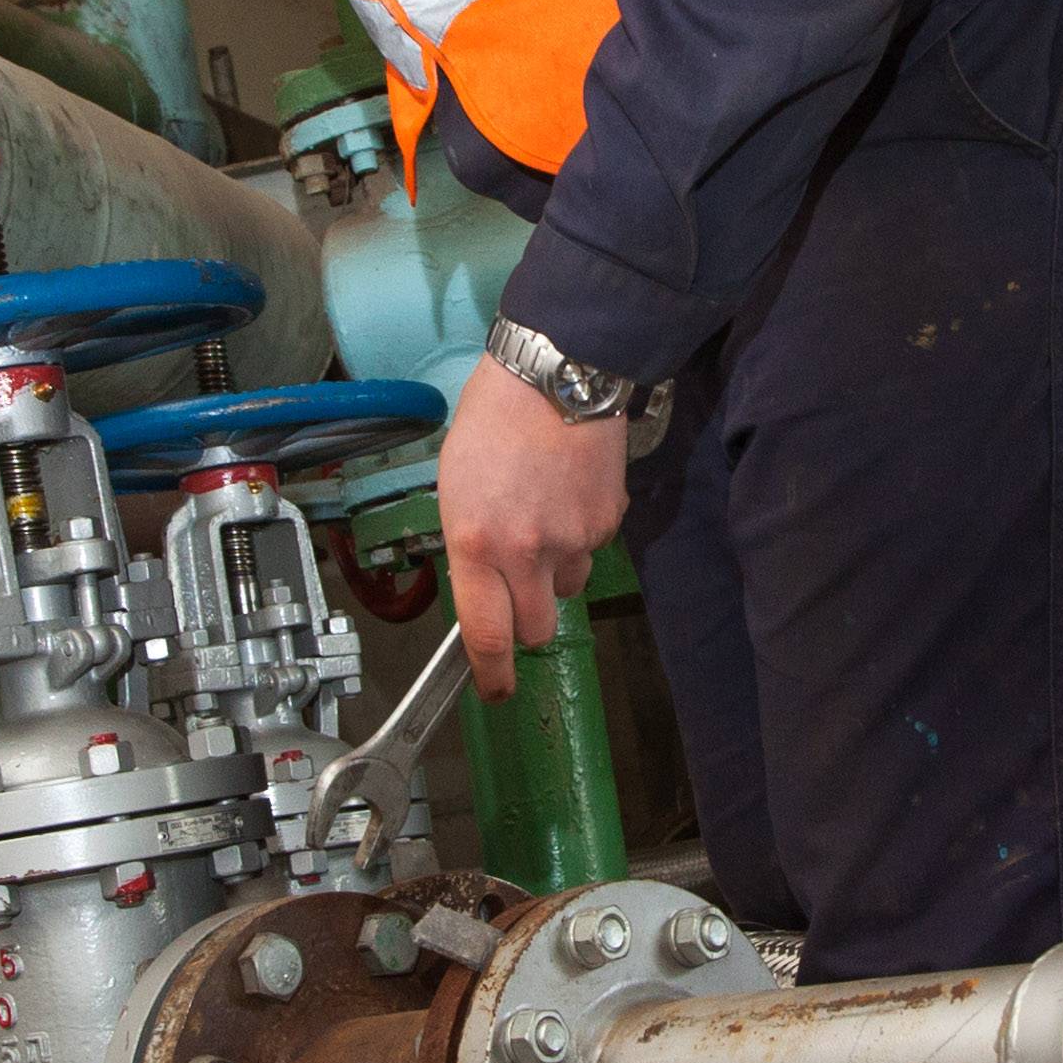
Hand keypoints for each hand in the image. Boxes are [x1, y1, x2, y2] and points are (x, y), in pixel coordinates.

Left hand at [436, 354, 630, 696]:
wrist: (557, 373)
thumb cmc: (493, 421)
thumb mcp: (455, 485)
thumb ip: (468, 545)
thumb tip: (482, 588)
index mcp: (474, 542)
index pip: (486, 635)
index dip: (492, 674)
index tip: (494, 689)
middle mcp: (525, 551)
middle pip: (536, 630)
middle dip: (527, 623)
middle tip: (517, 592)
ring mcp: (573, 540)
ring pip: (567, 590)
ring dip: (554, 574)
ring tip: (543, 519)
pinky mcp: (608, 523)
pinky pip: (591, 553)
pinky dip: (578, 538)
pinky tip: (565, 495)